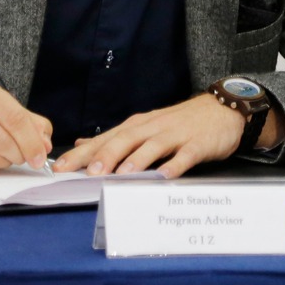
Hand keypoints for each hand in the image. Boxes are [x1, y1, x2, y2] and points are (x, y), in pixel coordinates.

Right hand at [0, 79, 53, 174]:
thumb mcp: (5, 106)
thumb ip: (32, 123)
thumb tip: (44, 145)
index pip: (14, 118)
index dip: (31, 141)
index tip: (40, 156)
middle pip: (3, 141)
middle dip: (20, 154)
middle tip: (23, 156)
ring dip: (5, 161)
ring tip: (3, 153)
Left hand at [54, 93, 284, 177]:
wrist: (223, 109)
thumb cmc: (181, 122)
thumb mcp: (145, 126)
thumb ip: (115, 137)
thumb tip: (82, 144)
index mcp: (138, 126)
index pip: (105, 139)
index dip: (83, 153)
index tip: (61, 167)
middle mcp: (153, 128)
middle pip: (126, 140)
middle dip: (106, 156)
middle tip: (89, 172)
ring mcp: (176, 135)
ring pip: (153, 146)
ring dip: (137, 159)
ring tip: (123, 173)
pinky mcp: (198, 143)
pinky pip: (185, 155)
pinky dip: (175, 165)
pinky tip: (165, 175)